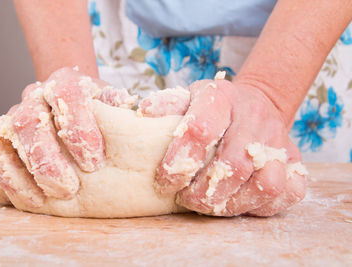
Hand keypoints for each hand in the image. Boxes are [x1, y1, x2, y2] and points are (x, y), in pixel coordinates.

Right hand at [0, 67, 136, 206]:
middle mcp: (33, 97)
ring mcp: (9, 118)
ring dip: (17, 175)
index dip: (78, 127)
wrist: (71, 109)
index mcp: (66, 83)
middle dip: (47, 159)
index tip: (94, 162)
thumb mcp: (118, 109)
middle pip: (27, 120)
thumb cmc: (100, 115)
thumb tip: (143, 111)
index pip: (67, 94)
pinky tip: (24, 198)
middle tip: (69, 189)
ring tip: (43, 200)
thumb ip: (130, 110)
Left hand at [155, 76, 306, 216]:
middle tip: (185, 199)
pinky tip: (238, 201)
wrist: (256, 103)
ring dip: (231, 203)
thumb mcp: (188, 98)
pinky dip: (261, 205)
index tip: (165, 181)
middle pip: (234, 164)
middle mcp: (255, 117)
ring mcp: (279, 141)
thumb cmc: (214, 108)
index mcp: (222, 98)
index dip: (179, 162)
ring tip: (209, 204)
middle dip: (203, 192)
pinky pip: (287, 193)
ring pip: (265, 184)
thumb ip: (166, 106)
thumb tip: (144, 113)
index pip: (200, 130)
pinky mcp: (295, 161)